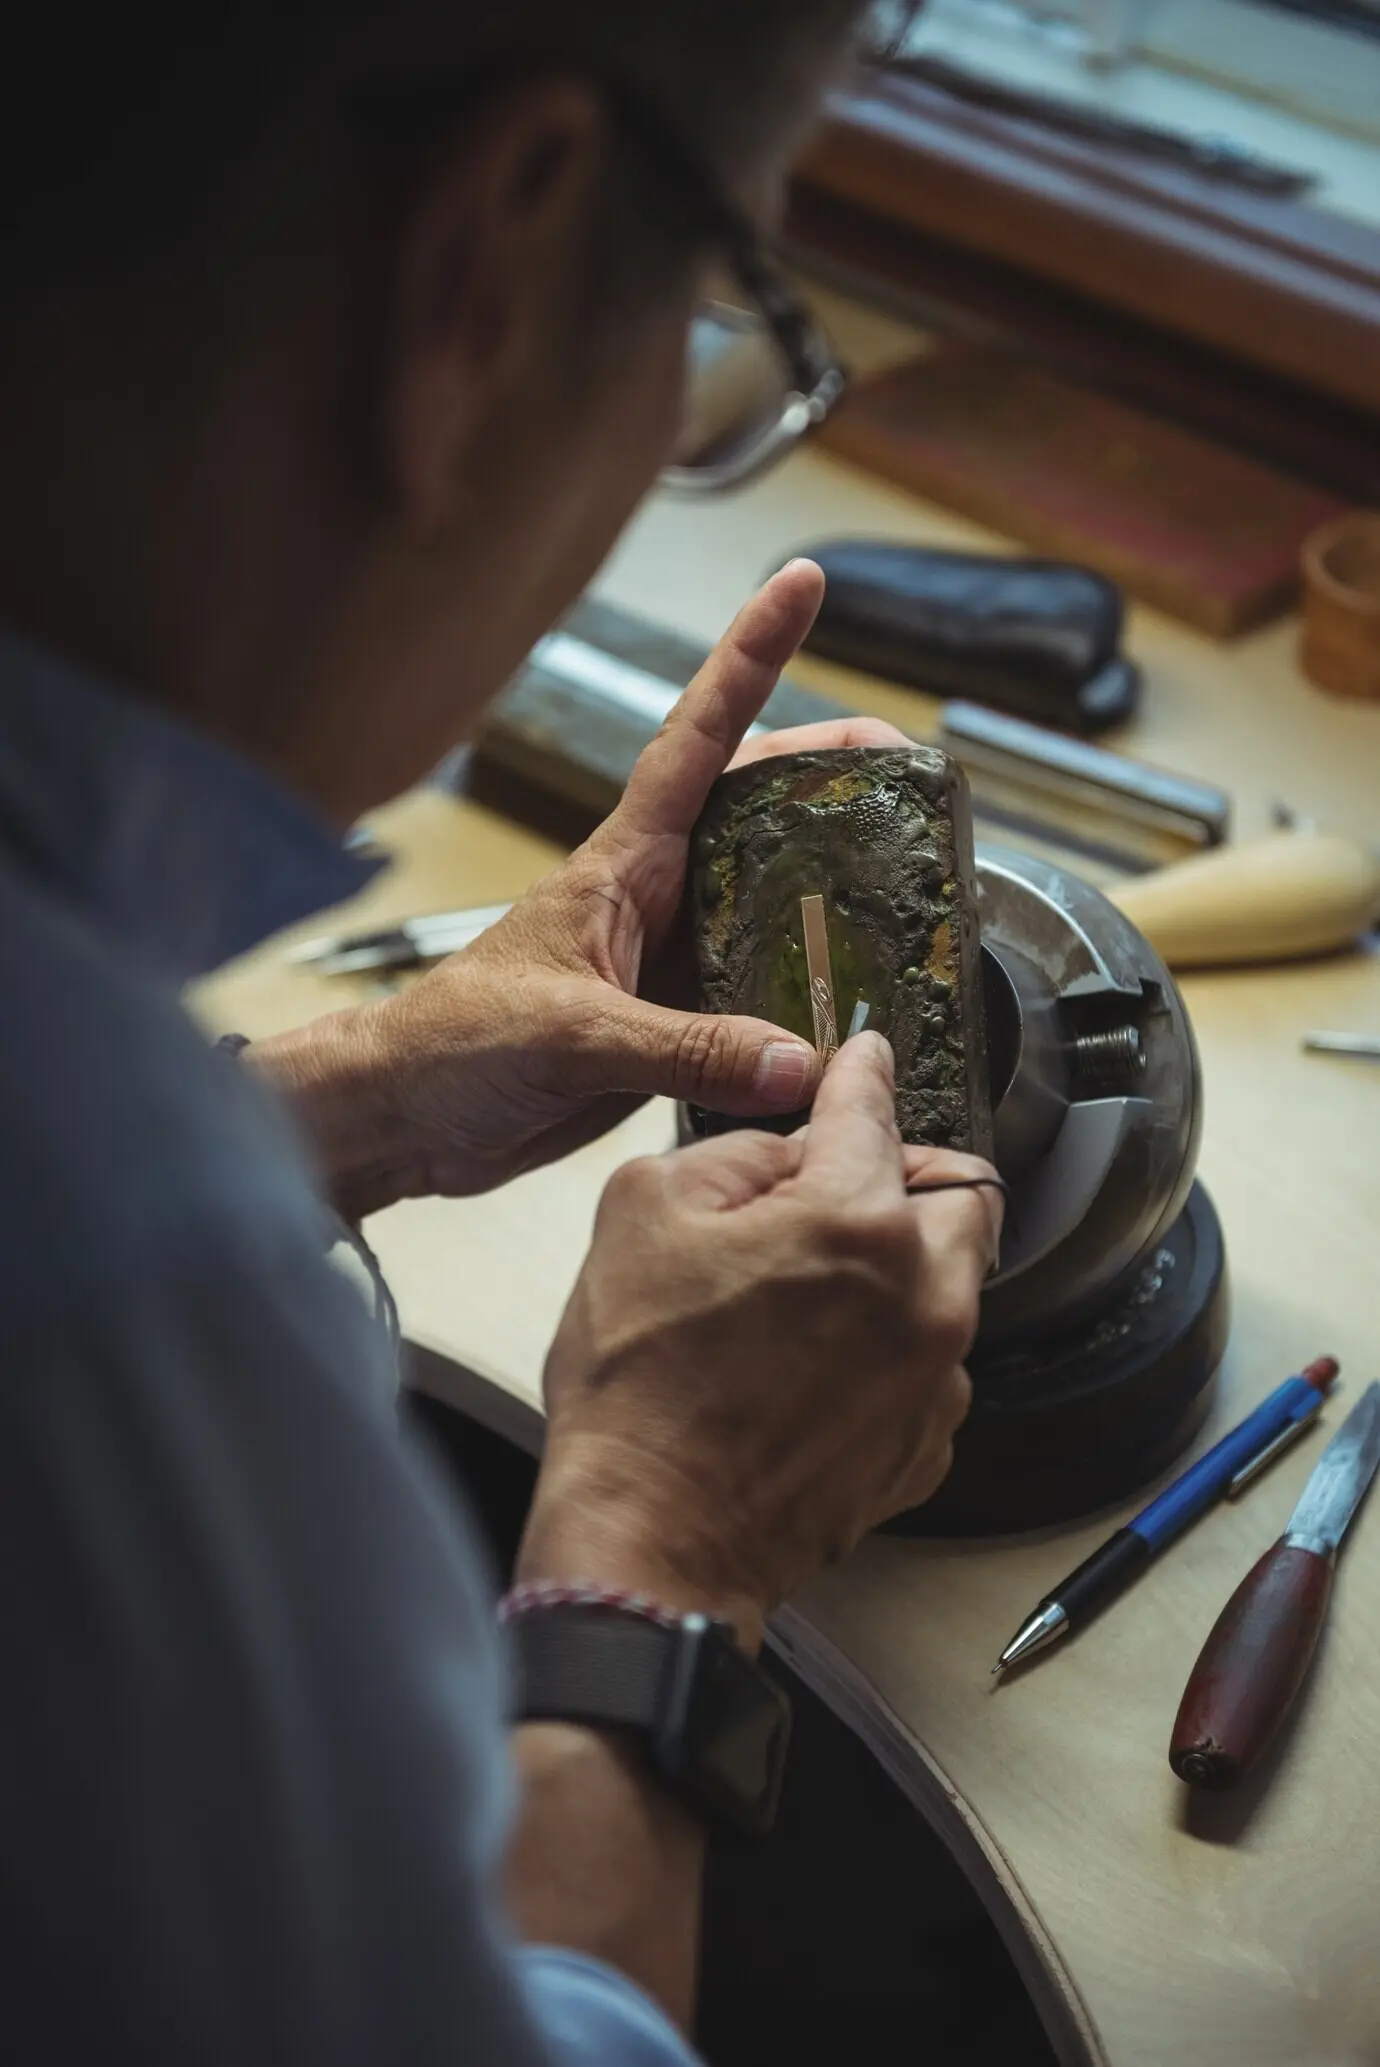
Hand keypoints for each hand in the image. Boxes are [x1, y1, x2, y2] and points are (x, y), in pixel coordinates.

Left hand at [256, 562, 910, 1215]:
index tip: (802, 583)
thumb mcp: (572, 1036)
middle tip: (908, 764)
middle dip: (827, 771)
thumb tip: (799, 1059)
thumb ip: (686, 1048)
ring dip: (830, 884)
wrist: (407, 1118)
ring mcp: (667, 961)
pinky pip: (759, 991)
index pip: (698, 738)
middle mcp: (654, 898)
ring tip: (905, 871)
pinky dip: (807, 990)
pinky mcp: (673, 1026)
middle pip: (757, 809)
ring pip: (768, 902)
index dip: (750, 656)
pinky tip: (851, 1001)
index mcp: (621, 865)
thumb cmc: (453, 1046)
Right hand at [518, 1035, 1003, 1643]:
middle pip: (962, 1197)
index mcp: (856, 1220)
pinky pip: (927, 1367)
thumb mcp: (643, 1214)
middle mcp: (923, 1296)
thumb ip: (730, 1155)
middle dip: (912, 1175)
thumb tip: (781, 1156)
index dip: (862, 1071)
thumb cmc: (638, 1389)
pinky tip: (812, 1368)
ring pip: (950, 1287)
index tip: (865, 1058)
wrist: (651, 1540)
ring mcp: (933, 1380)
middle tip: (848, 1183)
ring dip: (899, 1269)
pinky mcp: (923, 1448)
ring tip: (809, 1293)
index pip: (874, 1110)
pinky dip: (886, 1349)